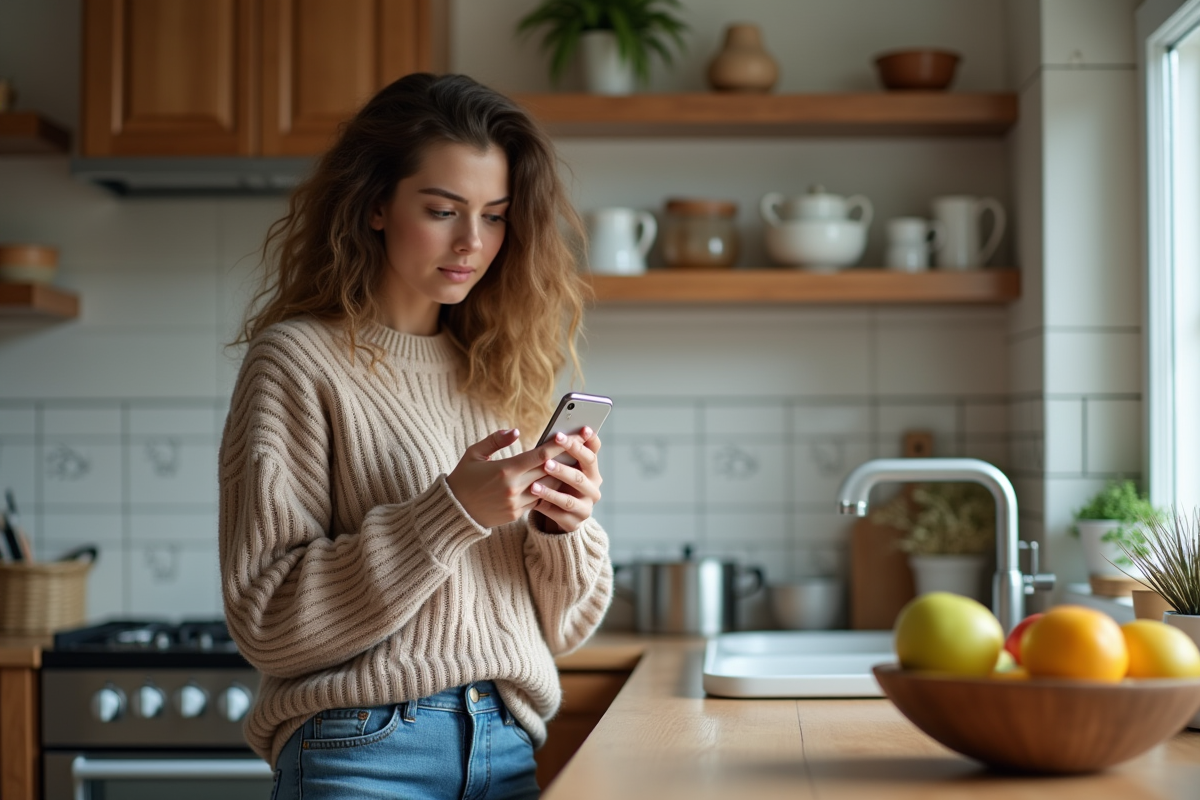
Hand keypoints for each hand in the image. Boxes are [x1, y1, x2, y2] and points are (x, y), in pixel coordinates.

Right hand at [446, 428, 569, 528]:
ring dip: (560, 477)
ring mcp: (516, 503)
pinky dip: (548, 491)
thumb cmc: (463, 479)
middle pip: (548, 471)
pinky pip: (538, 500)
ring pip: (547, 488)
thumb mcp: (474, 454)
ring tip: (574, 464)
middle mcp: (514, 487)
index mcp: (505, 470)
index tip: (570, 436)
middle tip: (580, 447)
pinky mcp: (516, 514)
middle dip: (565, 459)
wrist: (454, 512)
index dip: (556, 445)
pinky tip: (557, 482)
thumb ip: (496, 440)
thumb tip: (516, 431)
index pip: (538, 456)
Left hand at [529, 427, 602, 532]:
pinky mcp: (574, 522)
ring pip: (570, 497)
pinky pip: (560, 514)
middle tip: (552, 449)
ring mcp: (586, 505)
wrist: (557, 515)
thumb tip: (554, 433)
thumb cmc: (555, 482)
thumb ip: (558, 451)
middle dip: (570, 457)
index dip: (589, 439)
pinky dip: (547, 506)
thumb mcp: (560, 466)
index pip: (594, 450)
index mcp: (591, 468)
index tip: (581, 428)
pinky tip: (534, 500)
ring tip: (534, 484)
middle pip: (584, 470)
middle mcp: (593, 486)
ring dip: (552, 490)